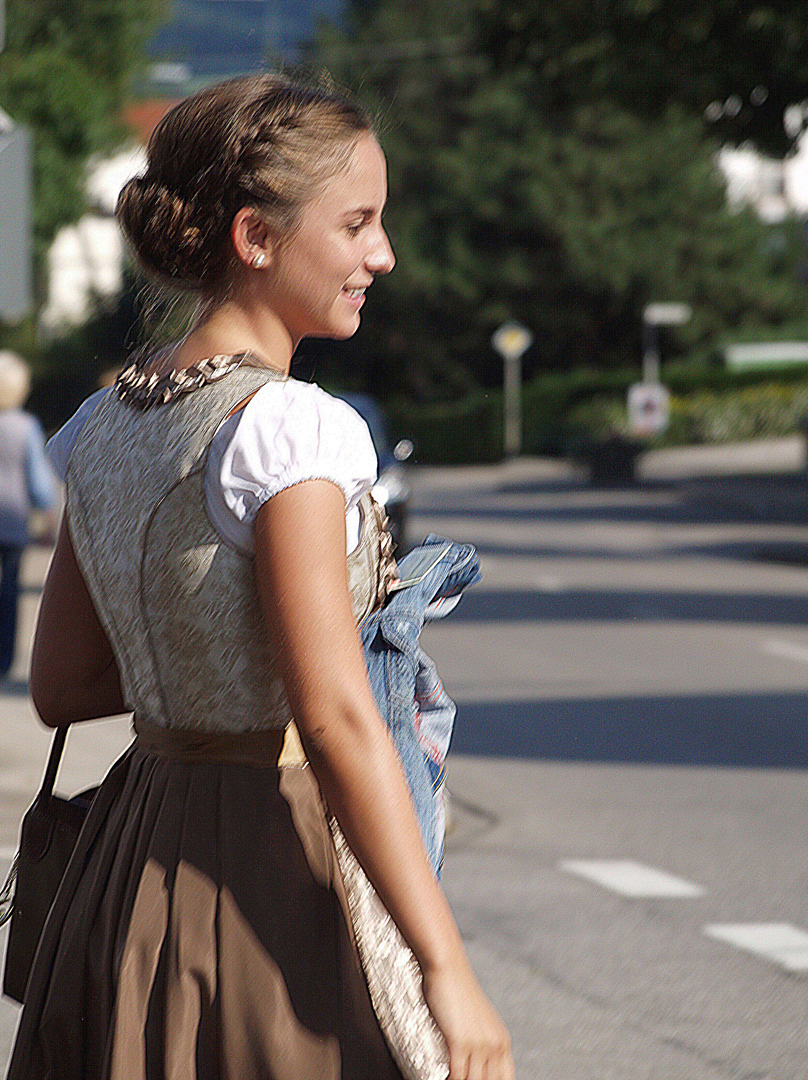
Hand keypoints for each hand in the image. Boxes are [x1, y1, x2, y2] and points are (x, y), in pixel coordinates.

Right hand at [422, 961, 514, 1079]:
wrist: (448, 967)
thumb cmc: (458, 991)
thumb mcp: (480, 1020)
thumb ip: (484, 1042)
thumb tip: (477, 1064)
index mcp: (502, 1041)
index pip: (507, 1079)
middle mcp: (495, 1044)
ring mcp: (479, 1044)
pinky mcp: (459, 1041)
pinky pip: (457, 1075)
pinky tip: (443, 1079)